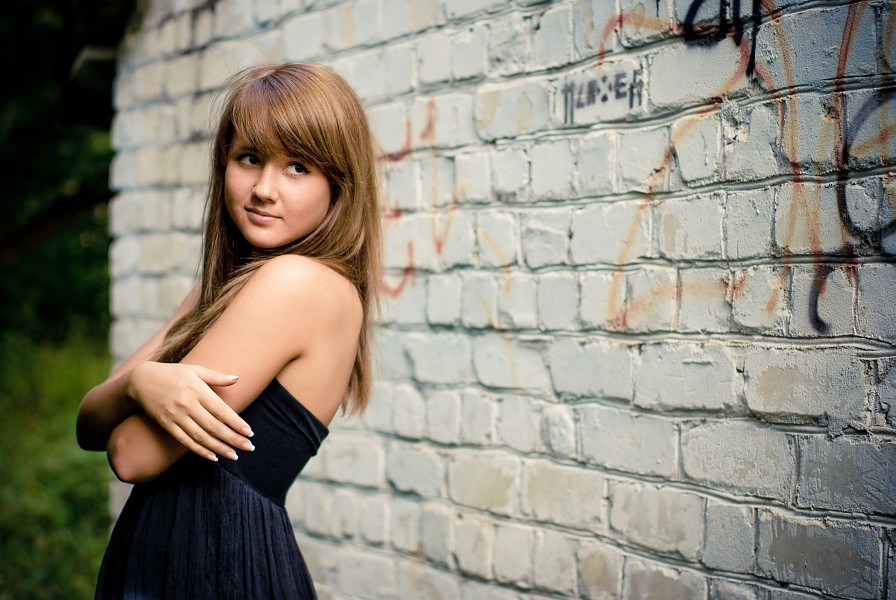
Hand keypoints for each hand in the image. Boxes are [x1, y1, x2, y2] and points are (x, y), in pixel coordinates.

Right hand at [127, 361, 254, 461]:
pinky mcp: (167, 425)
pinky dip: (199, 450)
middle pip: (214, 426)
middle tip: (248, 447)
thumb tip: (237, 378)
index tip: (249, 433)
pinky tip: (212, 457)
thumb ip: (216, 376)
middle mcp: (188, 404)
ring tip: (234, 455)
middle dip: (233, 438)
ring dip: (219, 447)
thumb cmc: (172, 373)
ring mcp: (176, 416)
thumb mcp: (195, 369)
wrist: (141, 381)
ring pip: (201, 437)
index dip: (236, 423)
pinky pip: (185, 441)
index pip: (221, 410)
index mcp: (198, 390)